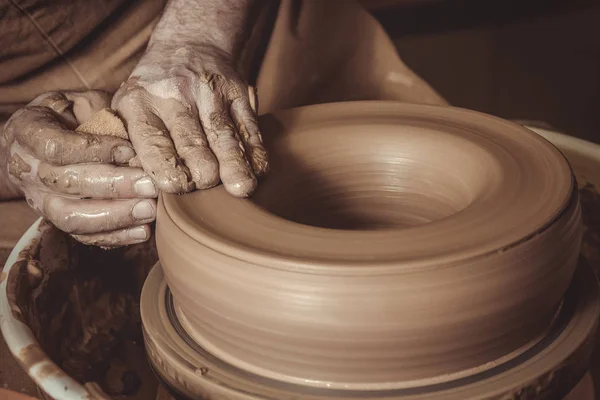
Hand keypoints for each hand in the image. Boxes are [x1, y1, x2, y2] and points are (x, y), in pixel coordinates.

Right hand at [2, 91, 157, 246]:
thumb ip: (101, 113)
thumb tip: (132, 136)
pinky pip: (83, 236)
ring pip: (71, 217)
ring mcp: (39, 199)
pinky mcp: (57, 221)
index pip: (57, 147)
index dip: (95, 151)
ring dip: (115, 216)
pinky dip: (114, 237)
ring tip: (149, 210)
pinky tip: (142, 231)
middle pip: (67, 184)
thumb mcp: (82, 101)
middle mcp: (26, 169)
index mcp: (27, 131)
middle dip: (113, 187)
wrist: (47, 137)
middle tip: (149, 186)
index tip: (131, 151)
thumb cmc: (73, 115)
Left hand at [112, 44, 267, 196]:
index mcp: (139, 103)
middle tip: (206, 186)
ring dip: (234, 165)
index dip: (168, 170)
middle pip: (191, 143)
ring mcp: (209, 93)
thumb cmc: (154, 90)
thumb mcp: (128, 108)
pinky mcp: (238, 92)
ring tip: (241, 188)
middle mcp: (174, 96)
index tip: (178, 188)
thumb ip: (133, 146)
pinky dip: (255, 151)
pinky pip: (249, 126)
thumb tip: (143, 189)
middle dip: (202, 172)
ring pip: (223, 135)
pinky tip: (259, 171)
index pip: (152, 143)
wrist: (189, 43)